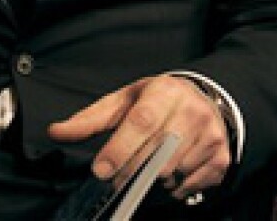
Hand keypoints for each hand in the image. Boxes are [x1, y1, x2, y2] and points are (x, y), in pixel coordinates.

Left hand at [48, 75, 230, 200]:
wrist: (204, 98)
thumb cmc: (155, 101)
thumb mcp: (122, 102)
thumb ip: (88, 120)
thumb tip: (55, 132)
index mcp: (164, 92)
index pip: (140, 123)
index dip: (120, 149)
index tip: (101, 170)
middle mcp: (192, 112)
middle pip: (155, 154)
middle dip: (129, 170)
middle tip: (115, 175)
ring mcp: (211, 136)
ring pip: (172, 173)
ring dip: (153, 177)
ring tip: (149, 161)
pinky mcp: (221, 158)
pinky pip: (189, 185)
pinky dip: (173, 185)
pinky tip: (169, 169)